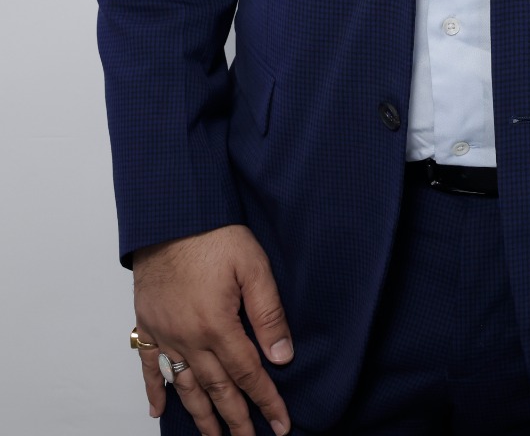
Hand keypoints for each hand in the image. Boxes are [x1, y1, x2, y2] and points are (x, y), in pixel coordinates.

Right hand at [132, 223, 293, 435]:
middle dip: (236, 420)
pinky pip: (148, 366)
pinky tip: (160, 412)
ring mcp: (165, 334)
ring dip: (201, 416)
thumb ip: (268, 313)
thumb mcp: (253, 266)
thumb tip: (282, 357)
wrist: (169, 215)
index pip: (248, 374)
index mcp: (218, 326)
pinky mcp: (147, 324)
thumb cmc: (214, 235)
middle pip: (217, 388)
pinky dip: (154, 391)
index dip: (266, 401)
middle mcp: (189, 338)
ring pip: (185, 386)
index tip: (281, 425)